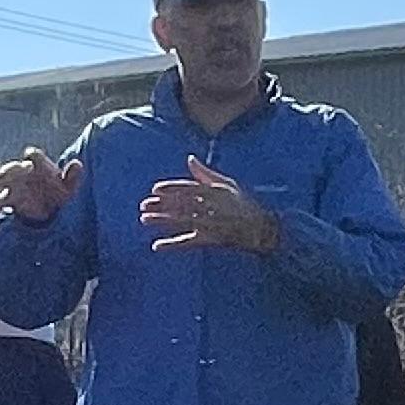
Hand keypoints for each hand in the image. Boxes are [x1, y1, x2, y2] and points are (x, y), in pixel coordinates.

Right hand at [0, 149, 80, 223]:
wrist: (52, 211)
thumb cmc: (61, 195)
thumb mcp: (69, 188)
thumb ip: (72, 176)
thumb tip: (77, 164)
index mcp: (39, 165)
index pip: (34, 156)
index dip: (32, 157)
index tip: (30, 162)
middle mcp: (23, 173)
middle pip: (12, 167)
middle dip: (7, 169)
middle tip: (4, 173)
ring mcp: (14, 186)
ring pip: (1, 181)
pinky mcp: (9, 200)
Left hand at [138, 156, 277, 253]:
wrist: (260, 228)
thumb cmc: (243, 204)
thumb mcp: (227, 184)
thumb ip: (205, 173)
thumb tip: (189, 159)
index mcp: (214, 191)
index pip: (187, 189)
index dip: (170, 189)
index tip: (155, 190)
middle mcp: (209, 207)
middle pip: (180, 205)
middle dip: (161, 205)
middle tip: (143, 206)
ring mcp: (209, 224)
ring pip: (180, 221)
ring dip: (161, 221)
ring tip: (144, 220)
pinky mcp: (209, 239)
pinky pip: (187, 242)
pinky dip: (172, 244)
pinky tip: (156, 246)